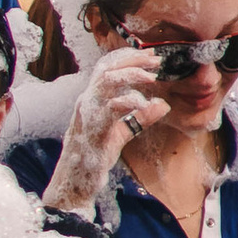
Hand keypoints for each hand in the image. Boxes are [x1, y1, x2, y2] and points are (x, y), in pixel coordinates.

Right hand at [45, 45, 164, 214]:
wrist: (74, 182)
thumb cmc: (94, 156)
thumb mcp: (121, 132)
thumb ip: (141, 118)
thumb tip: (163, 104)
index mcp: (91, 99)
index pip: (106, 67)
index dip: (127, 57)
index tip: (149, 56)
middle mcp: (87, 101)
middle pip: (106, 68)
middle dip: (132, 60)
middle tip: (155, 60)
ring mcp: (88, 114)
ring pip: (106, 82)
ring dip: (131, 75)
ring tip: (151, 78)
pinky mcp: (94, 130)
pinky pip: (110, 109)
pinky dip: (128, 102)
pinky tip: (143, 103)